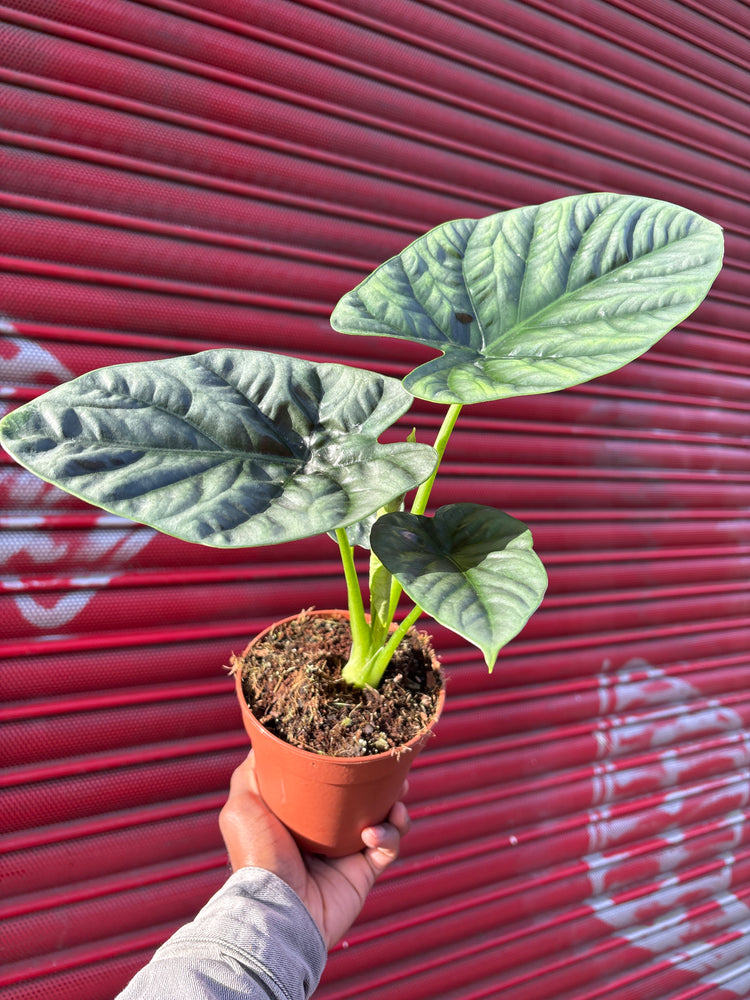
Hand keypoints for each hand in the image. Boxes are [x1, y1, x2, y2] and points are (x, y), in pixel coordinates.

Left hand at [219, 752, 410, 947]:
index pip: (330, 781)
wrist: (276, 909)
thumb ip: (253, 771)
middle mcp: (325, 831)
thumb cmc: (257, 856)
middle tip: (392, 773)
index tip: (358, 746)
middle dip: (381, 782)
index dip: (347, 764)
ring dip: (394, 806)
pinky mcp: (363, 872)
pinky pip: (389, 846)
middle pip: (362, 797)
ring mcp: (346, 852)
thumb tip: (267, 741)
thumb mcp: (242, 804)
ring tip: (394, 800)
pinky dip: (389, 835)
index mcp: (299, 813)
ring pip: (384, 818)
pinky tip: (372, 834)